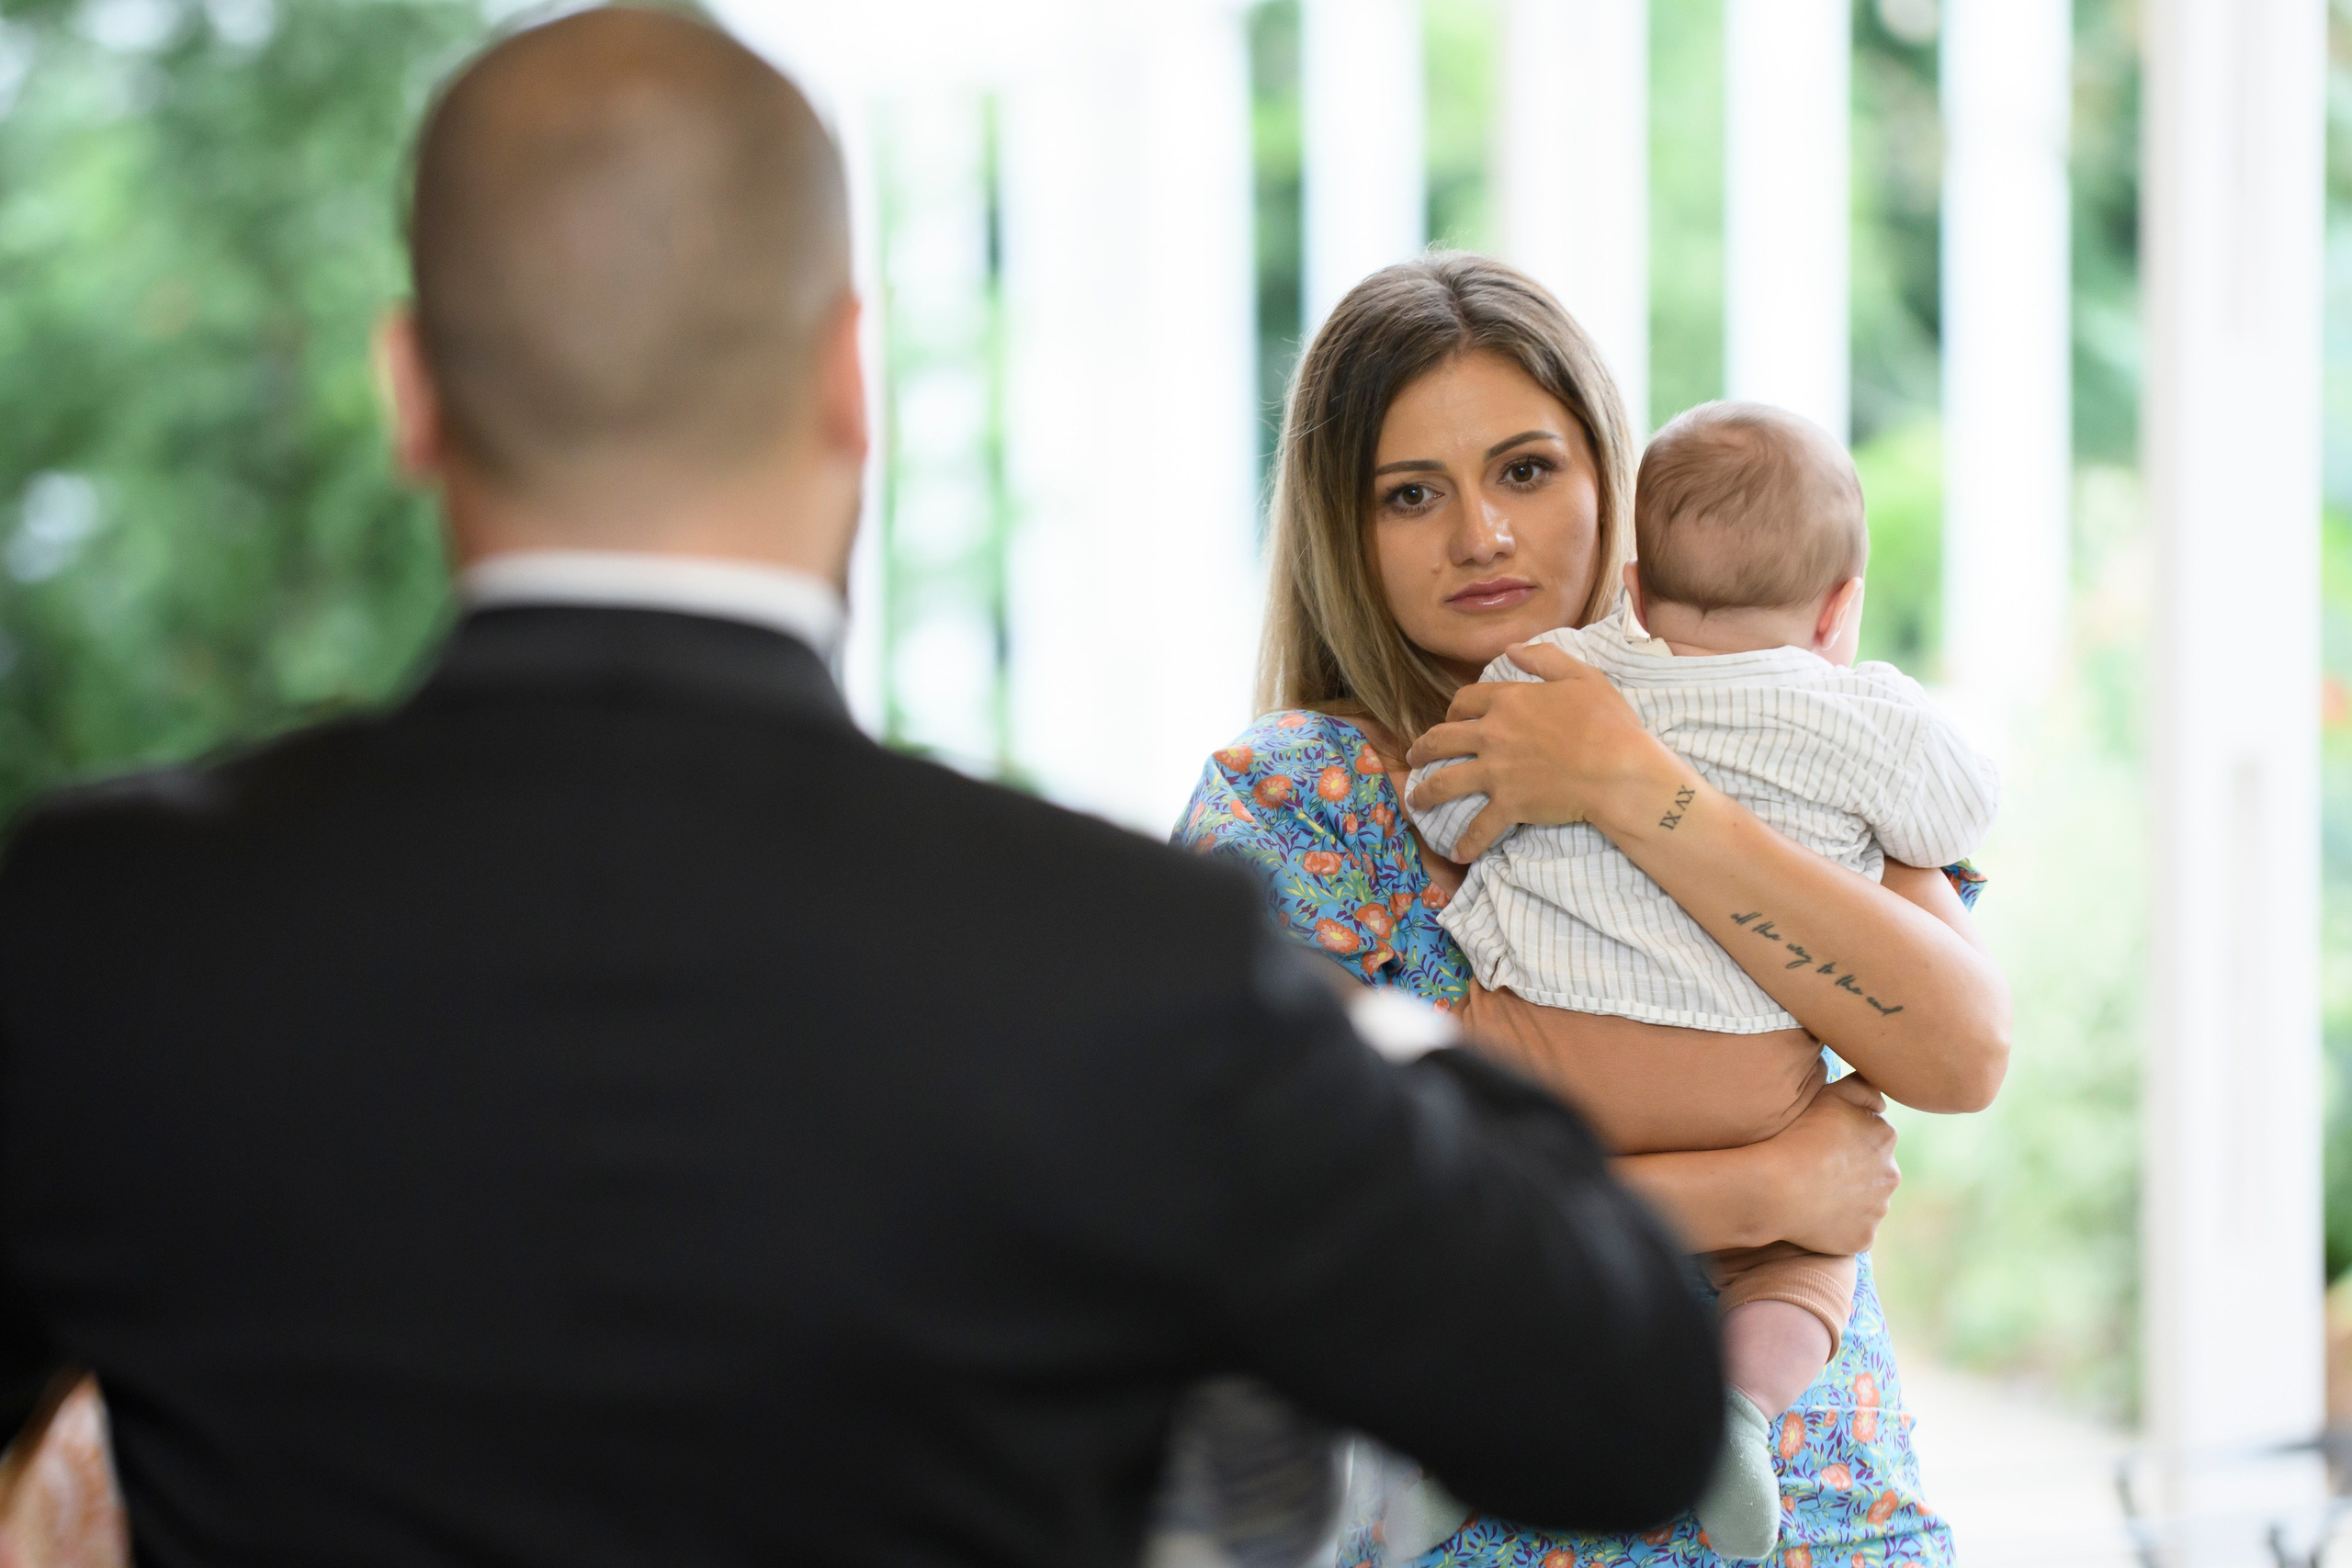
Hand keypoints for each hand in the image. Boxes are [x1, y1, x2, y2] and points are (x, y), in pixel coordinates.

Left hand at [1403, 642, 1683, 860]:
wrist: (1618, 769)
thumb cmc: (1607, 722)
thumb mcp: (1581, 675)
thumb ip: (1545, 658)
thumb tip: (1512, 649)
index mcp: (1508, 701)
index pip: (1465, 701)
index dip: (1454, 710)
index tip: (1451, 718)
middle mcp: (1492, 735)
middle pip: (1441, 740)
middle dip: (1422, 749)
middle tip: (1414, 757)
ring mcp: (1496, 772)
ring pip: (1445, 782)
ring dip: (1425, 793)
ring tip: (1414, 801)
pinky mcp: (1508, 804)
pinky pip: (1479, 826)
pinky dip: (1467, 843)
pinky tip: (1457, 854)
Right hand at [1759, 1075, 1898, 1255]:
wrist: (1777, 1186)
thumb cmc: (1798, 1135)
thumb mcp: (1830, 1094)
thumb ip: (1862, 1087)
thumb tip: (1882, 1103)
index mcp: (1885, 1138)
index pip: (1872, 1137)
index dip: (1845, 1139)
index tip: (1822, 1143)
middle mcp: (1890, 1175)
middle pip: (1873, 1172)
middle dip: (1853, 1171)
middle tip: (1817, 1169)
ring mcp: (1878, 1210)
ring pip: (1865, 1203)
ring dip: (1847, 1199)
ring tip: (1812, 1193)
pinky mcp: (1863, 1238)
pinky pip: (1853, 1232)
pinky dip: (1838, 1227)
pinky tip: (1814, 1217)